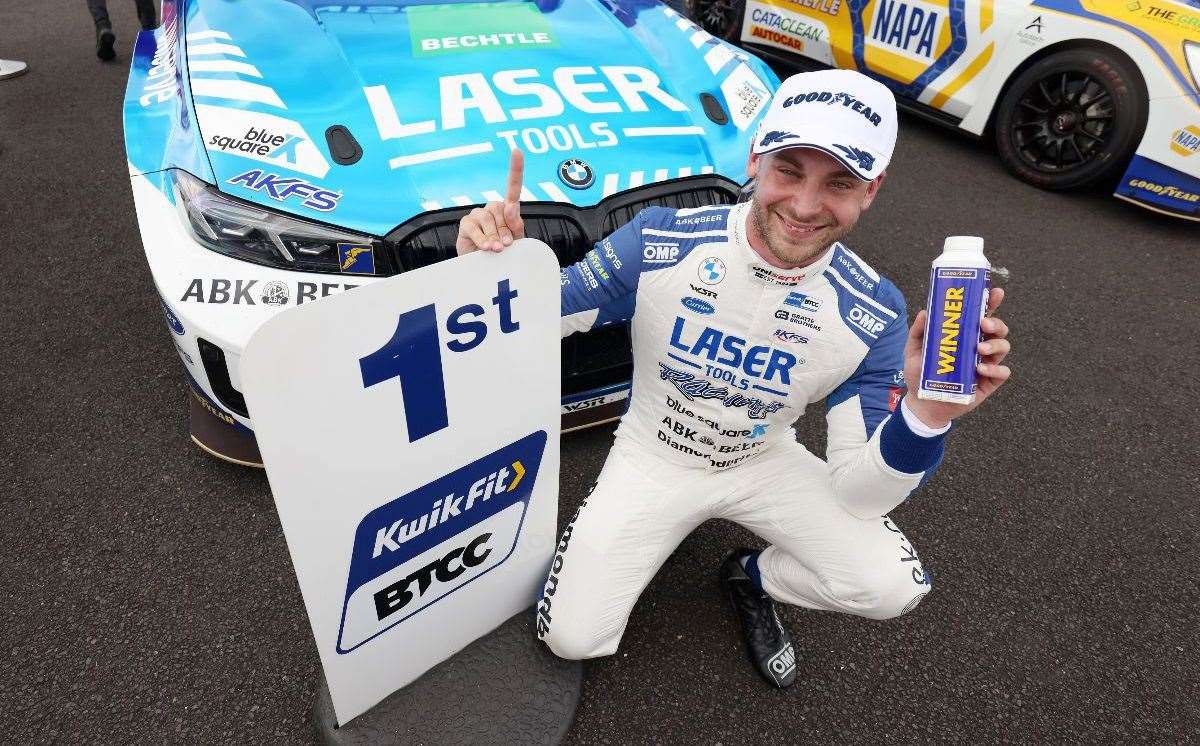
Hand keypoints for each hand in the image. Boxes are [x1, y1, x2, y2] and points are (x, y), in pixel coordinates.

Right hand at [455, 149, 525, 254]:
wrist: (487, 270)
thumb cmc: (504, 253)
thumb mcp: (517, 241)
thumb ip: (516, 225)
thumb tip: (510, 206)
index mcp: (507, 210)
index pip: (513, 188)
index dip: (515, 169)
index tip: (517, 151)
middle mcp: (492, 208)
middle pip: (501, 210)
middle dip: (506, 230)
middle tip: (506, 246)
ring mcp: (478, 215)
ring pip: (488, 218)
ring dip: (494, 236)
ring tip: (496, 249)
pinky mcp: (466, 224)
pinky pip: (474, 228)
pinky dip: (481, 239)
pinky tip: (485, 248)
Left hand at [902, 287, 1011, 427]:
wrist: (921, 403)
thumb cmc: (920, 374)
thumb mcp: (913, 351)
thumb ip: (917, 332)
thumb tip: (924, 312)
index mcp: (964, 335)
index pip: (982, 315)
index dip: (991, 302)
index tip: (996, 292)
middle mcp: (978, 347)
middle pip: (998, 328)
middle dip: (996, 322)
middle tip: (983, 323)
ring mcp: (986, 364)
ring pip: (1003, 347)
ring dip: (995, 344)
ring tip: (979, 348)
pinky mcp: (989, 382)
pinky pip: (1003, 372)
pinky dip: (995, 369)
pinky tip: (981, 369)